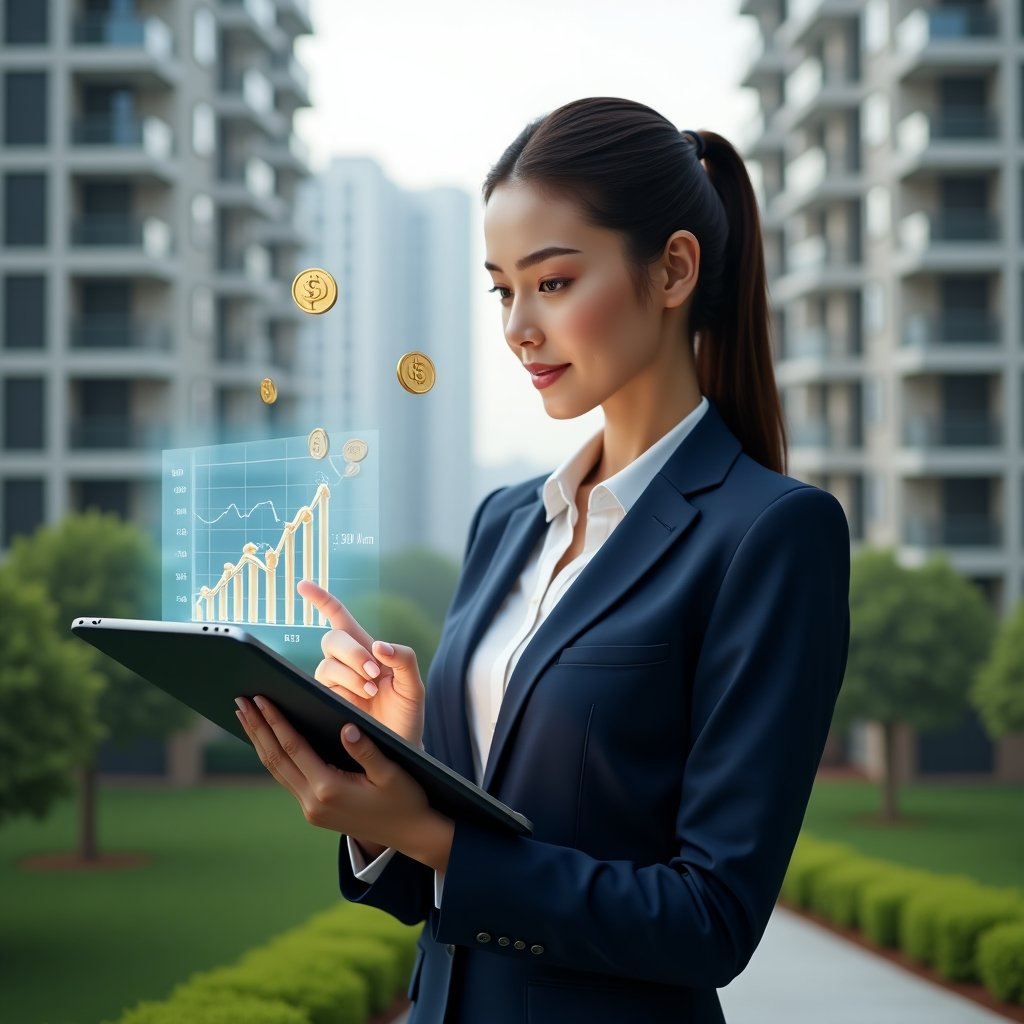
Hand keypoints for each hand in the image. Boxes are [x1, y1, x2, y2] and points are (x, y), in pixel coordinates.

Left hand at [234, 694, 452, 872]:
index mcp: (329, 789)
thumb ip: (367, 750)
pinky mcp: (314, 811)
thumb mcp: (392, 772)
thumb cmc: (406, 799)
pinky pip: (286, 777)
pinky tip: (268, 740)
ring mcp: (310, 809)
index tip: (260, 698)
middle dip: (257, 727)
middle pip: (275, 758)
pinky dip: (273, 755)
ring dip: (259, 741)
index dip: (275, 721)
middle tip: (240, 700)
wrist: (411, 834)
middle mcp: (313, 802)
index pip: (293, 748)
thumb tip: (345, 727)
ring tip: (246, 715)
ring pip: (276, 770)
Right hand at [297, 579, 424, 747]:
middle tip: (374, 673)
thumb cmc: (406, 715)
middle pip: (332, 641)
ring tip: (371, 692)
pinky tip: (353, 701)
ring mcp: (334, 685)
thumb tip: (378, 646)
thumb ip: (404, 659)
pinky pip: (322, 688)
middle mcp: (345, 664)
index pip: (338, 618)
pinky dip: (342, 689)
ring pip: (328, 665)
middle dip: (353, 652)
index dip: (320, 600)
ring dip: (350, 674)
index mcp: (366, 651)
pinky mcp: (326, 704)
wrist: (400, 750)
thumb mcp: (414, 685)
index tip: (302, 584)